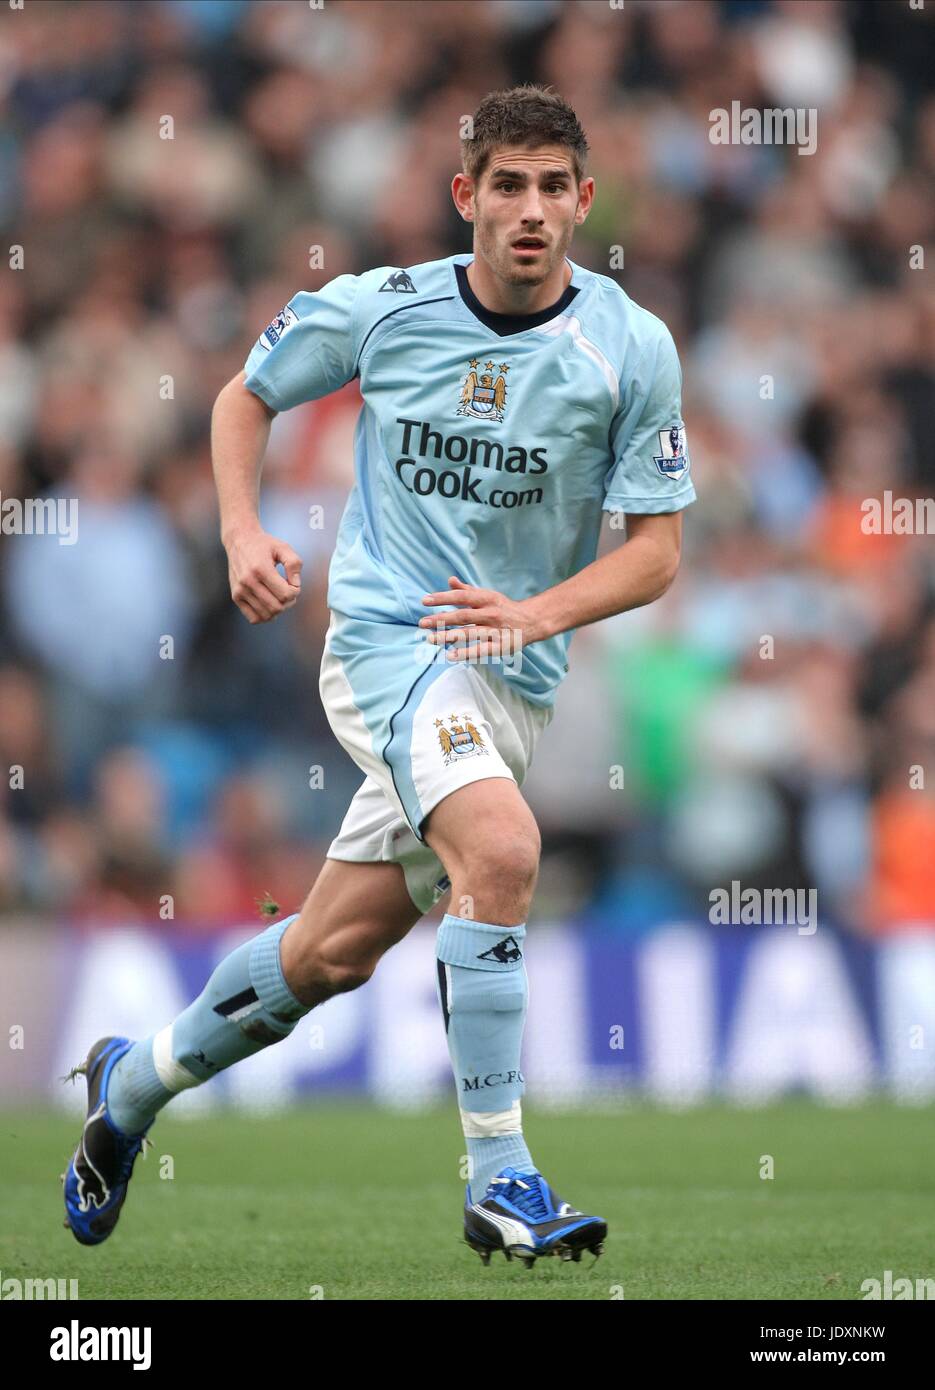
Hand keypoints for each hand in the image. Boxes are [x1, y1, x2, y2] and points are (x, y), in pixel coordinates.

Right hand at [224, 526, 301, 623]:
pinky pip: (254, 618)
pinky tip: (269, 604)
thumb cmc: (264, 545)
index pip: (285, 594)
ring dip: (278, 610)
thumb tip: (296, 585)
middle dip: (289, 602)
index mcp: (261, 569)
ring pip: (266, 615)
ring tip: (279, 597)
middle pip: (277, 607)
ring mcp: (240, 591)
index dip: (295, 592)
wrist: (239, 541)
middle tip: (289, 592)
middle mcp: (248, 581)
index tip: (294, 583)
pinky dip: (265, 616)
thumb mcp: (283, 547)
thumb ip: (294, 564)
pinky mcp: (236, 596)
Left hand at [418, 575, 549, 659]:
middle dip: (441, 619)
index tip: (425, 601)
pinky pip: (481, 650)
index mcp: (487, 598)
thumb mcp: (488, 596)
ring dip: (448, 636)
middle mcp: (491, 613)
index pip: (461, 596)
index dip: (443, 598)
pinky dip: (466, 653)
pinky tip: (451, 655)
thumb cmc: (504, 608)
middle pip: (463, 616)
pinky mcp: (500, 646)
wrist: (532, 621)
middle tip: (422, 623)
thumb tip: (449, 580)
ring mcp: (496, 630)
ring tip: (430, 639)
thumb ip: (467, 590)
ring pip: (469, 633)